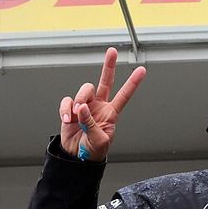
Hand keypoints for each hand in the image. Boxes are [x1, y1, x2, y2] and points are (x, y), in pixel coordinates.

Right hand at [58, 47, 145, 161]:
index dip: (132, 83)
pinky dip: (65, 109)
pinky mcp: (70, 108)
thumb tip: (80, 107)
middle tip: (112, 51)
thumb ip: (90, 124)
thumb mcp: (98, 141)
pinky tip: (67, 119)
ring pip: (84, 90)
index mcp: (111, 113)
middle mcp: (99, 106)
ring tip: (76, 115)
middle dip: (109, 66)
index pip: (124, 95)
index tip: (142, 70)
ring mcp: (85, 106)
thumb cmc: (92, 150)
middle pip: (105, 81)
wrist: (76, 157)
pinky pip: (67, 101)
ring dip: (80, 100)